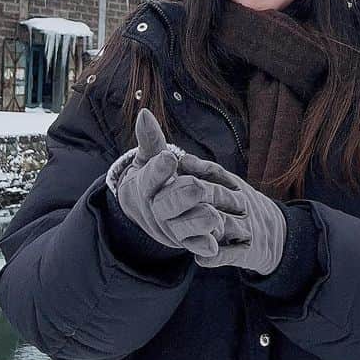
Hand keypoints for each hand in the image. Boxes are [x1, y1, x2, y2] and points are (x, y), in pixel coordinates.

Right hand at [106, 110, 249, 258]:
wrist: (147, 209)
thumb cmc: (154, 176)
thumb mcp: (150, 157)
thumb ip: (150, 140)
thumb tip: (144, 113)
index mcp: (146, 186)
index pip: (150, 177)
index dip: (159, 170)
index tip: (169, 158)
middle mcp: (155, 209)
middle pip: (165, 205)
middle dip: (181, 197)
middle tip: (197, 187)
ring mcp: (169, 227)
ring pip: (181, 228)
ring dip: (196, 222)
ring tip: (213, 216)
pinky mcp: (183, 240)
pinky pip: (193, 245)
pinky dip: (202, 246)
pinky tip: (214, 244)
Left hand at [174, 152, 286, 276]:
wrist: (276, 234)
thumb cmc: (241, 207)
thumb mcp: (230, 186)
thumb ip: (205, 173)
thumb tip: (181, 158)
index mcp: (234, 186)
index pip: (215, 173)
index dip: (195, 170)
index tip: (176, 167)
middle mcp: (241, 204)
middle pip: (218, 195)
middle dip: (196, 193)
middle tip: (166, 196)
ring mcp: (245, 227)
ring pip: (224, 224)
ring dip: (203, 225)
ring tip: (180, 229)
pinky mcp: (247, 251)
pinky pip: (232, 254)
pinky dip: (216, 256)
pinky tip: (200, 258)